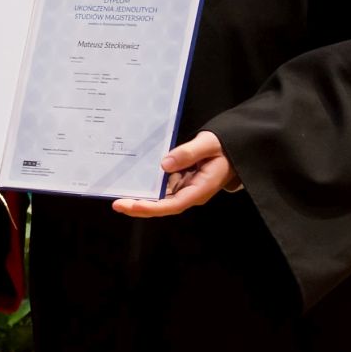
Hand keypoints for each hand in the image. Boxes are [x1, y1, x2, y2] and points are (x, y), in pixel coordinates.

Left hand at [113, 130, 237, 217]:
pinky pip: (162, 187)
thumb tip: (164, 163)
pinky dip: (148, 185)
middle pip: (162, 206)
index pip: (172, 205)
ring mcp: (185, 189)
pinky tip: (133, 180)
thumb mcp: (209, 144)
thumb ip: (189, 153)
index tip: (131, 205)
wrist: (233, 149)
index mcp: (200, 189)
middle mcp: (190, 193)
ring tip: (119, 192)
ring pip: (160, 198)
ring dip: (141, 197)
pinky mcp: (181, 182)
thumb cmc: (225, 147)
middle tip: (117, 203)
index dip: (150, 207)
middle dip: (139, 206)